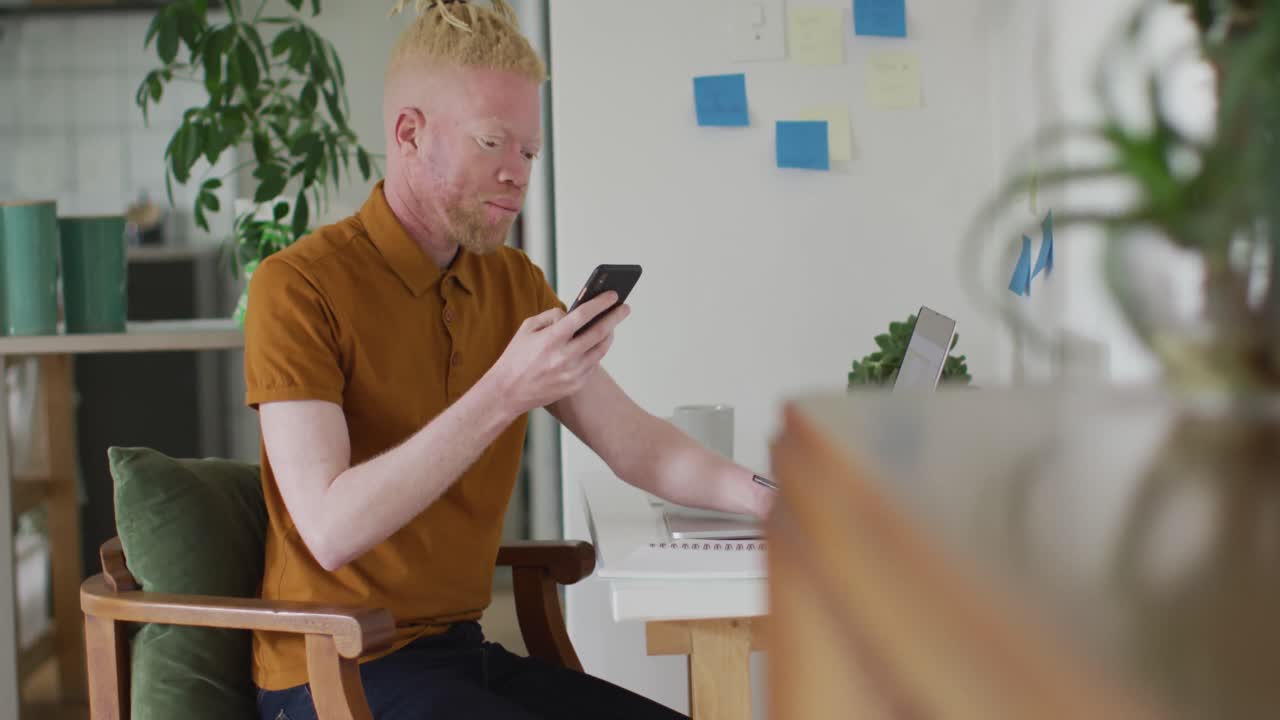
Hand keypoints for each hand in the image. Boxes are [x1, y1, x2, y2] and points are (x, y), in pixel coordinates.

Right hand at [487, 291, 630, 415]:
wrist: (508, 392)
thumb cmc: (516, 357)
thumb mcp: (527, 328)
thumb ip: (551, 316)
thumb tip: (573, 313)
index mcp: (551, 339)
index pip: (582, 315)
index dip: (600, 303)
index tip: (613, 295)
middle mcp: (564, 356)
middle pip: (599, 332)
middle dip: (615, 317)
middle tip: (624, 307)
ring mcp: (572, 373)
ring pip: (600, 349)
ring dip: (610, 334)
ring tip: (613, 324)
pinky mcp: (575, 385)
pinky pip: (593, 364)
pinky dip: (598, 351)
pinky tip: (599, 342)